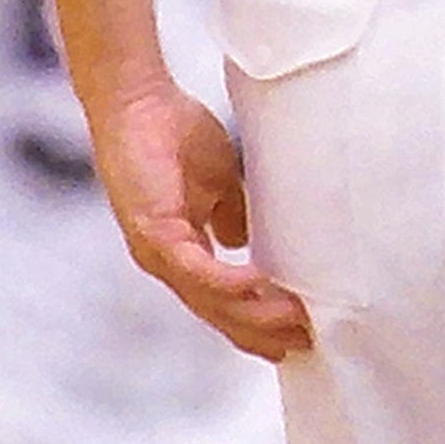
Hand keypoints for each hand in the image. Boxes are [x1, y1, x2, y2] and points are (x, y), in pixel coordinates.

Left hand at [93, 70, 308, 361]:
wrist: (138, 99)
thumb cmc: (172, 131)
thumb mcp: (216, 181)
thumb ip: (230, 214)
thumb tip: (246, 243)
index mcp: (180, 252)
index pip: (219, 303)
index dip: (254, 325)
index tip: (295, 337)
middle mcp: (167, 262)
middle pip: (218, 315)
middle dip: (262, 334)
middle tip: (307, 344)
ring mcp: (157, 252)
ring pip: (211, 301)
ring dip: (255, 315)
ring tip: (297, 320)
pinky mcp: (154, 233)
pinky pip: (197, 270)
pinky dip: (230, 283)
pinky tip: (262, 285)